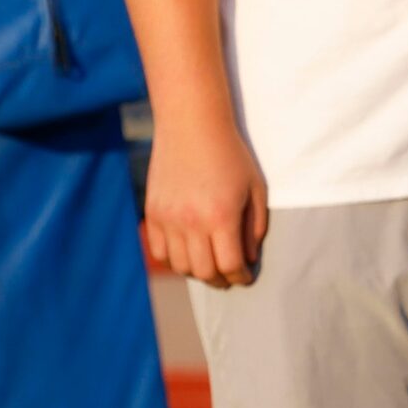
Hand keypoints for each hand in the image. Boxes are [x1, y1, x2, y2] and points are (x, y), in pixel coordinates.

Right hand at [143, 118, 267, 287]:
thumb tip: (248, 258)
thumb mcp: (255, 189)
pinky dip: (173, 260)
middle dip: (221, 281)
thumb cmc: (231, 156)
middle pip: (204, 272)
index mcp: (221, 216)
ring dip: (197, 272)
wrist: (191, 127)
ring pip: (179, 265)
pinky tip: (188, 255)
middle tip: (231, 278)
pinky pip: (158, 251)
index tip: (247, 277)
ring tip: (211, 267)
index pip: (230, 265)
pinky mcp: (151, 213)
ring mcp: (167, 219)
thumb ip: (253, 227)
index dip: (241, 277)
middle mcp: (191, 222)